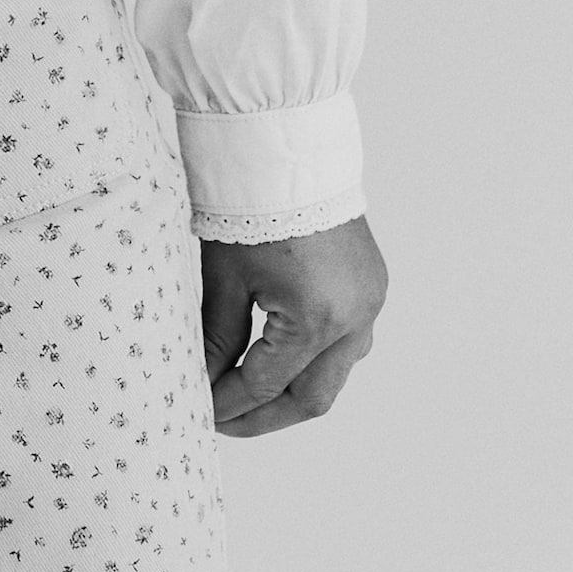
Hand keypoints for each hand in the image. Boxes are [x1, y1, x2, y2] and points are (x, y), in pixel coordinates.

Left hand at [200, 216, 387, 437]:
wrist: (288, 148)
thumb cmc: (250, 207)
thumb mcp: (224, 280)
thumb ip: (216, 340)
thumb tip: (204, 386)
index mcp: (316, 319)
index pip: (265, 385)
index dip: (230, 406)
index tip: (201, 413)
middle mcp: (354, 318)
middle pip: (312, 397)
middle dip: (267, 416)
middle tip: (226, 422)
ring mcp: (370, 302)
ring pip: (335, 373)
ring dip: (294, 389)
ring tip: (249, 394)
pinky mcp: (371, 286)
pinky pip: (348, 342)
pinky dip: (314, 359)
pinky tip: (281, 358)